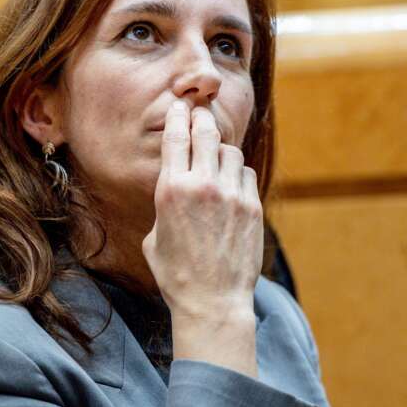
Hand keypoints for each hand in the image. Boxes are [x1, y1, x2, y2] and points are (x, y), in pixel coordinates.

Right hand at [143, 101, 262, 321]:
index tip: (180, 105)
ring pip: (230, 151)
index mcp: (171, 190)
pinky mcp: (252, 207)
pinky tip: (232, 182)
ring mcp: (231, 195)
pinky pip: (246, 174)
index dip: (178, 115)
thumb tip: (175, 184)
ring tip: (215, 156)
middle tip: (200, 113)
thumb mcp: (155, 235)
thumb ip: (166, 203)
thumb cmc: (176, 273)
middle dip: (202, 118)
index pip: (177, 136)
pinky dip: (238, 173)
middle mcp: (202, 186)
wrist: (213, 301)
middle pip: (206, 132)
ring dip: (221, 149)